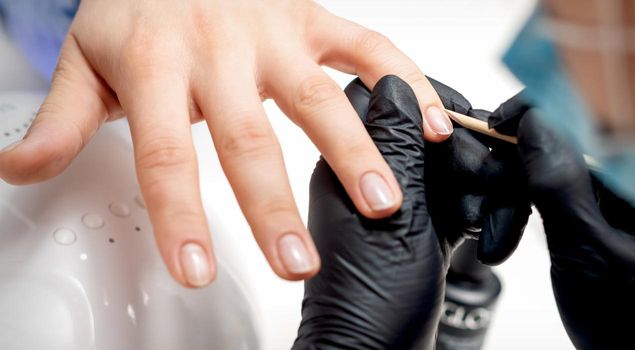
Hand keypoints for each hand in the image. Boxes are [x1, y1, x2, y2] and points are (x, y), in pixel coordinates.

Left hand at [0, 0, 453, 286]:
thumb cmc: (140, 6)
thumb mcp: (85, 55)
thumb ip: (58, 117)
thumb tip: (20, 169)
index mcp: (157, 63)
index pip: (166, 152)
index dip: (181, 214)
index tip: (197, 268)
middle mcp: (221, 49)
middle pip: (249, 137)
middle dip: (274, 207)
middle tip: (298, 262)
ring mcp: (277, 31)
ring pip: (321, 96)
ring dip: (354, 154)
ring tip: (380, 205)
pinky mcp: (316, 18)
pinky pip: (370, 47)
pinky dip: (406, 83)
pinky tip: (431, 124)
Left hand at [294, 75, 456, 348]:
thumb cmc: (368, 303)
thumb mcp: (390, 217)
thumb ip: (394, 148)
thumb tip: (393, 81)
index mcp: (346, 164)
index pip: (386, 100)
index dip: (428, 102)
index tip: (460, 123)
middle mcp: (370, 178)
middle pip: (426, 132)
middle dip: (462, 152)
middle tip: (475, 182)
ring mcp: (397, 205)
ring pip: (448, 167)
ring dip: (476, 186)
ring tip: (477, 217)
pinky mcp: (420, 230)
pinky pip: (456, 200)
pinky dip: (478, 212)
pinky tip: (483, 232)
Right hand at [488, 94, 634, 348]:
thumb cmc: (632, 324)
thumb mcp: (587, 254)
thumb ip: (560, 186)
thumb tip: (532, 122)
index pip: (600, 115)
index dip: (542, 108)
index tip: (498, 122)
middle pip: (574, 140)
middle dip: (522, 166)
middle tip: (487, 195)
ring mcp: (634, 194)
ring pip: (563, 166)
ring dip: (521, 194)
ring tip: (495, 235)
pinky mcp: (617, 209)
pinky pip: (568, 189)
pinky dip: (536, 205)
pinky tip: (509, 230)